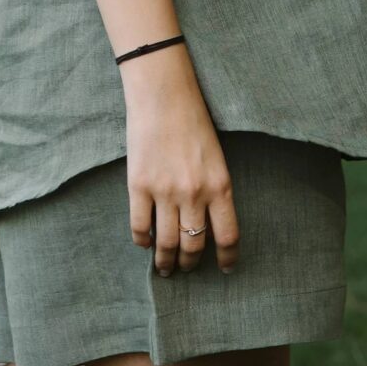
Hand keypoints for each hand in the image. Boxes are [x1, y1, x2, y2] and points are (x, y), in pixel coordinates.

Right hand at [120, 48, 239, 275]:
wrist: (163, 96)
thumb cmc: (193, 123)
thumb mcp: (216, 158)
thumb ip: (213, 191)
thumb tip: (206, 223)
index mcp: (220, 186)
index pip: (228, 235)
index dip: (227, 258)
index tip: (225, 268)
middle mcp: (194, 194)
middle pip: (194, 245)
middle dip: (190, 263)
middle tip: (185, 269)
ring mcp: (165, 191)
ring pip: (166, 243)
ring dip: (165, 261)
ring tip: (164, 267)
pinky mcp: (138, 186)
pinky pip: (140, 227)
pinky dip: (142, 241)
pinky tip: (144, 243)